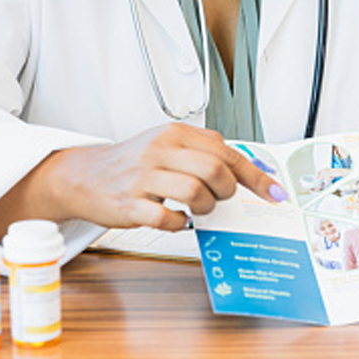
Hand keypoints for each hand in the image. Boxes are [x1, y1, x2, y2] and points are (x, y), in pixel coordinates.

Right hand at [46, 123, 285, 230]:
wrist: (83, 175)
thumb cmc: (132, 163)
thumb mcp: (167, 145)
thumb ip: (203, 152)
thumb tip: (247, 170)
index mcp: (174, 134)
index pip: (226, 151)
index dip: (256, 176)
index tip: (274, 192)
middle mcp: (159, 151)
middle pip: (215, 170)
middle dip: (228, 190)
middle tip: (222, 198)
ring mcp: (143, 177)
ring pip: (195, 192)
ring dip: (205, 207)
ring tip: (197, 208)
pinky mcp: (130, 205)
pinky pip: (168, 218)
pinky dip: (180, 224)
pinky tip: (177, 219)